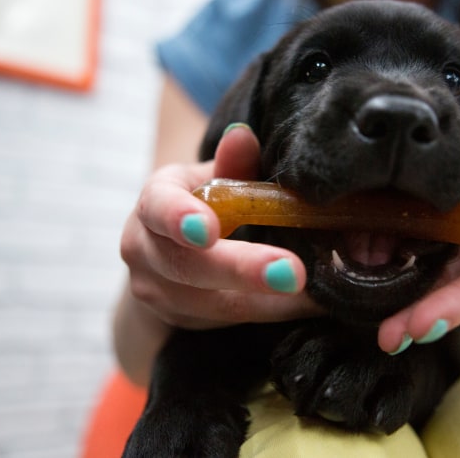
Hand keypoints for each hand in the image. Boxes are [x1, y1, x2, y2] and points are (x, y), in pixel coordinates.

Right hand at [120, 124, 317, 328]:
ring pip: (213, 304)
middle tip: (292, 273)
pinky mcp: (179, 321)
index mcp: (153, 202)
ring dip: (269, 302)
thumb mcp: (212, 177)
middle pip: (189, 265)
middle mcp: (143, 249)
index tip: (209, 230)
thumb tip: (244, 136)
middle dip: (243, 271)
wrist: (163, 255)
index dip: (181, 218)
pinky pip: (228, 323)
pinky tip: (307, 305)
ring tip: (316, 294)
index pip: (159, 207)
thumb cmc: (201, 204)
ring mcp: (156, 291)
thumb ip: (231, 163)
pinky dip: (271, 313)